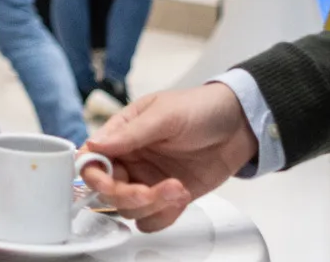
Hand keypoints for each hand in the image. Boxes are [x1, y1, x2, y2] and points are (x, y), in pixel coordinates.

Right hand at [81, 82, 259, 232]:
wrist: (238, 126)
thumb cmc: (199, 108)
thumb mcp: (164, 115)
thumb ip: (130, 133)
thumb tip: (95, 145)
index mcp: (120, 135)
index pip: (91, 161)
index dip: (94, 176)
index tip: (110, 183)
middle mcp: (130, 160)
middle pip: (108, 192)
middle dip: (128, 196)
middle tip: (149, 191)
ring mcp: (148, 181)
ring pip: (129, 210)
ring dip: (151, 205)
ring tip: (177, 189)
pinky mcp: (168, 198)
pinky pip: (153, 220)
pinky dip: (164, 215)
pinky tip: (181, 196)